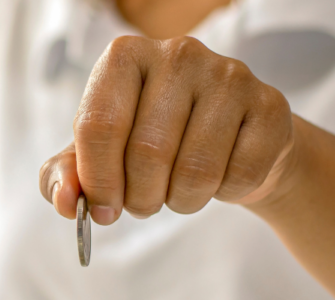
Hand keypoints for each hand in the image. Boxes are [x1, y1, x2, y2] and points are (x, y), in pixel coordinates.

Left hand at [39, 36, 296, 223]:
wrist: (229, 143)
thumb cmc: (150, 145)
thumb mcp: (97, 158)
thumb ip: (65, 177)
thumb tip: (64, 202)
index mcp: (124, 57)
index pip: (98, 126)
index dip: (97, 181)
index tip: (102, 211)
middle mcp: (177, 54)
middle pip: (147, 153)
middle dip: (140, 198)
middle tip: (143, 204)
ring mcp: (229, 75)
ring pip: (196, 170)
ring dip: (181, 200)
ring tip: (178, 191)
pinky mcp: (270, 105)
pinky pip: (239, 176)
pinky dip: (223, 194)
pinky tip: (220, 177)